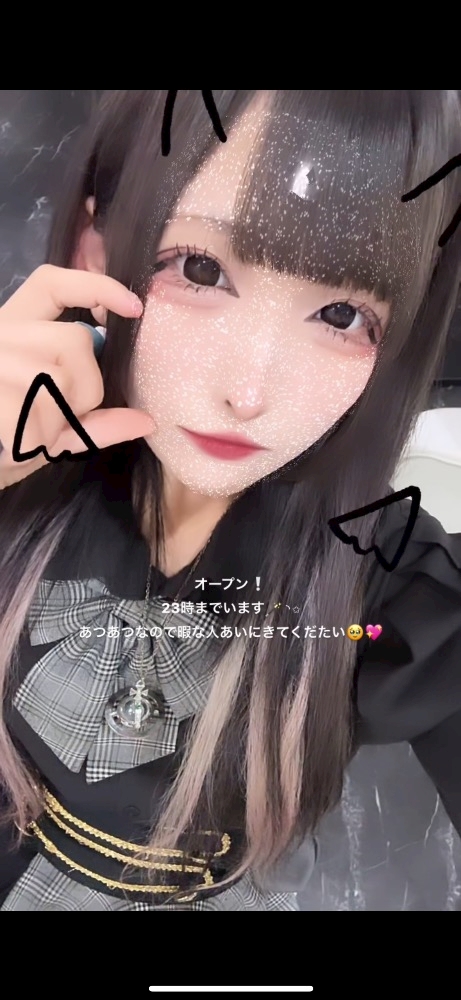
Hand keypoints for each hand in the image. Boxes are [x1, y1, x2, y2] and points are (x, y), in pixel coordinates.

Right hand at [0, 264, 153, 488]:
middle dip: (85, 389)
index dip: (96, 286)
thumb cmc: (4, 445)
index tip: (134, 308)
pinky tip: (17, 443)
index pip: (53, 285)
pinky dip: (35, 440)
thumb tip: (147, 422)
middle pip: (75, 340)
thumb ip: (97, 423)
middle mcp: (1, 334)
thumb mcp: (54, 432)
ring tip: (31, 435)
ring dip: (57, 420)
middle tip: (57, 421)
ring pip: (59, 376)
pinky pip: (34, 412)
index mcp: (15, 330)